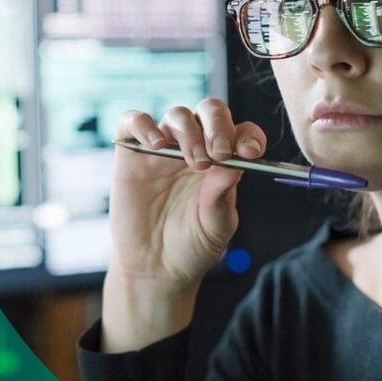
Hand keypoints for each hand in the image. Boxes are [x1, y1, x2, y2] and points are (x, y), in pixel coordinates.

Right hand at [109, 98, 266, 289]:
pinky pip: (133, 121)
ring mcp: (163, 149)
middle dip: (218, 126)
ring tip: (192, 162)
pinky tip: (156, 145)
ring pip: (178, 115)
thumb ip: (222, 195)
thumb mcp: (216, 225)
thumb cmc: (191, 246)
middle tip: (219, 153)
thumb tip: (235, 162)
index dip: (247, 135)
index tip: (249, 152)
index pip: (240, 132)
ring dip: (189, 132)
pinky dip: (144, 124)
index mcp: (223, 162)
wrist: (154, 268)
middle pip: (210, 112)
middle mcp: (195, 148)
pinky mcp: (132, 154)